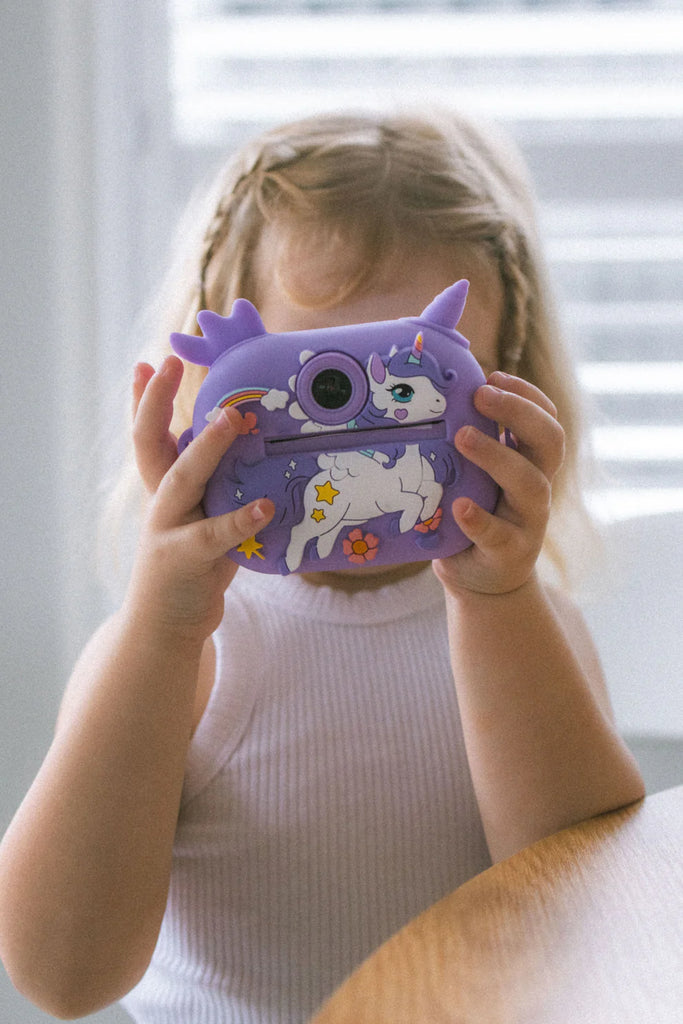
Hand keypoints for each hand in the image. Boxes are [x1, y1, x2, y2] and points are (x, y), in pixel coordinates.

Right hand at [124, 356, 274, 643]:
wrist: (166, 625)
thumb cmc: (194, 563)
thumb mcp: (201, 516)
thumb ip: (215, 484)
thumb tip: (249, 443)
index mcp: (161, 489)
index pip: (147, 435)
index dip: (144, 399)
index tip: (149, 361)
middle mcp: (159, 503)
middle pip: (150, 444)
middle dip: (157, 402)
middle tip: (173, 362)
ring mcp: (167, 531)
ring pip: (181, 480)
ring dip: (206, 448)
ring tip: (231, 418)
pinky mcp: (186, 561)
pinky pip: (215, 536)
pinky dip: (241, 520)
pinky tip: (266, 506)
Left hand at [433, 371, 564, 595]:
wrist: (482, 580)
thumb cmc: (474, 515)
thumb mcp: (477, 477)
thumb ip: (469, 445)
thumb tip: (433, 396)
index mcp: (532, 463)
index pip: (547, 419)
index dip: (528, 395)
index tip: (494, 375)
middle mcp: (538, 488)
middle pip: (549, 441)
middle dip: (518, 412)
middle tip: (481, 394)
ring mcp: (528, 522)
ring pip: (529, 483)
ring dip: (497, 455)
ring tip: (463, 436)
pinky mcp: (508, 554)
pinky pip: (498, 534)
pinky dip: (479, 519)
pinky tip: (458, 505)